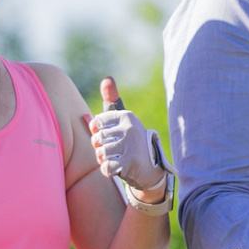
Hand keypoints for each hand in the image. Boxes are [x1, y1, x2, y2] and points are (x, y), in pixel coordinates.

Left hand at [88, 77, 168, 194]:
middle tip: (112, 150)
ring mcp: (130, 146)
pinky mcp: (130, 163)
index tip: (107, 136)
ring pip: (100, 153)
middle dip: (100, 148)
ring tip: (114, 159)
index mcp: (127, 116)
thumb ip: (112, 100)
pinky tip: (116, 168)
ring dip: (104, 160)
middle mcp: (130, 129)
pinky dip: (108, 170)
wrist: (152, 169)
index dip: (96, 133)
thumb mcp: (124, 120)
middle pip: (97, 139)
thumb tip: (107, 78)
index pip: (97, 122)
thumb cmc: (131, 142)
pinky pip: (106, 167)